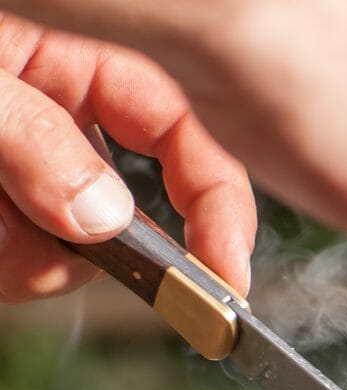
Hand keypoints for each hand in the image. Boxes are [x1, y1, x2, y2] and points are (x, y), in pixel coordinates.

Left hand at [0, 18, 253, 301]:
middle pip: (134, 212)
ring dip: (26, 255)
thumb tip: (104, 220)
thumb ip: (34, 139)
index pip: (190, 135)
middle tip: (48, 250)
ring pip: (72, 252)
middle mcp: (63, 117)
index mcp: (79, 58)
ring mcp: (30, 171)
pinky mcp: (6, 210)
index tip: (228, 276)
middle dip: (103, 250)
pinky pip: (25, 264)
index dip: (221, 206)